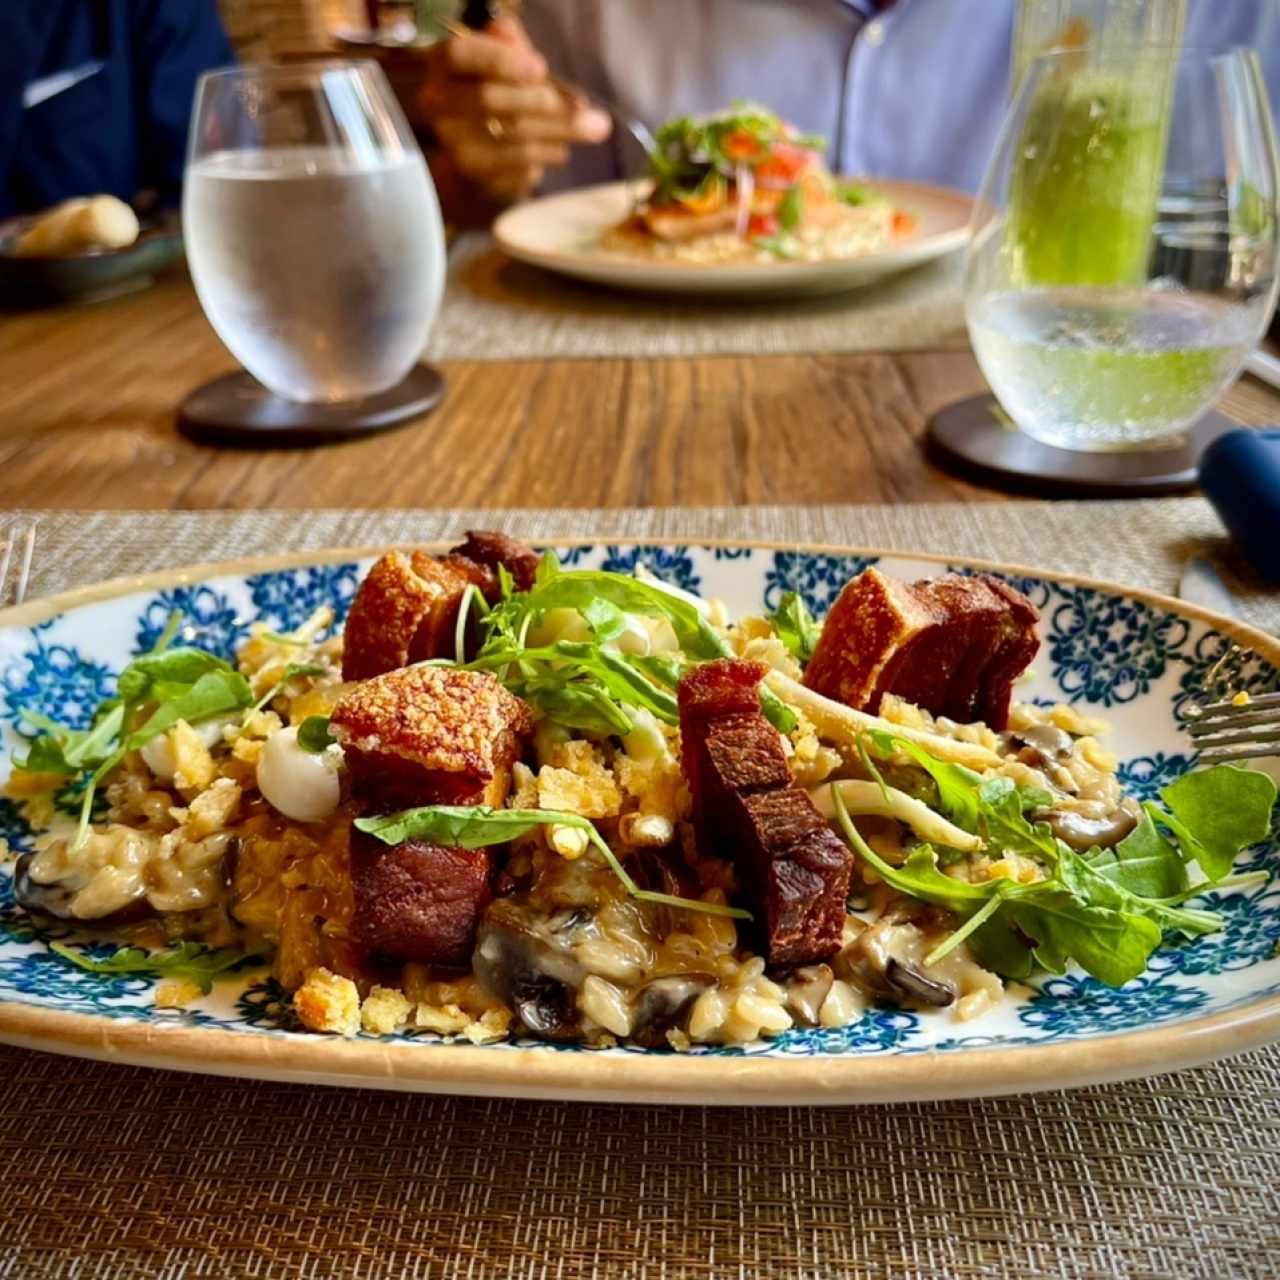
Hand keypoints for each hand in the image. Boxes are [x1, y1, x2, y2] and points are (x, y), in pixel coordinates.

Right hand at [414, 16, 611, 205]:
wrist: (481, 156)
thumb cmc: (500, 96)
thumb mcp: (507, 63)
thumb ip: (513, 46)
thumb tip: (514, 38)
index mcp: (443, 65)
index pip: (460, 54)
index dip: (499, 60)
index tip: (541, 68)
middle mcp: (439, 105)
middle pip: (489, 99)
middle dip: (544, 102)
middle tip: (586, 108)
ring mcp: (454, 145)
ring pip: (513, 136)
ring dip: (561, 131)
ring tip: (593, 127)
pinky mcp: (476, 178)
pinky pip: (520, 166)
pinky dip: (549, 155)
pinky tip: (561, 148)